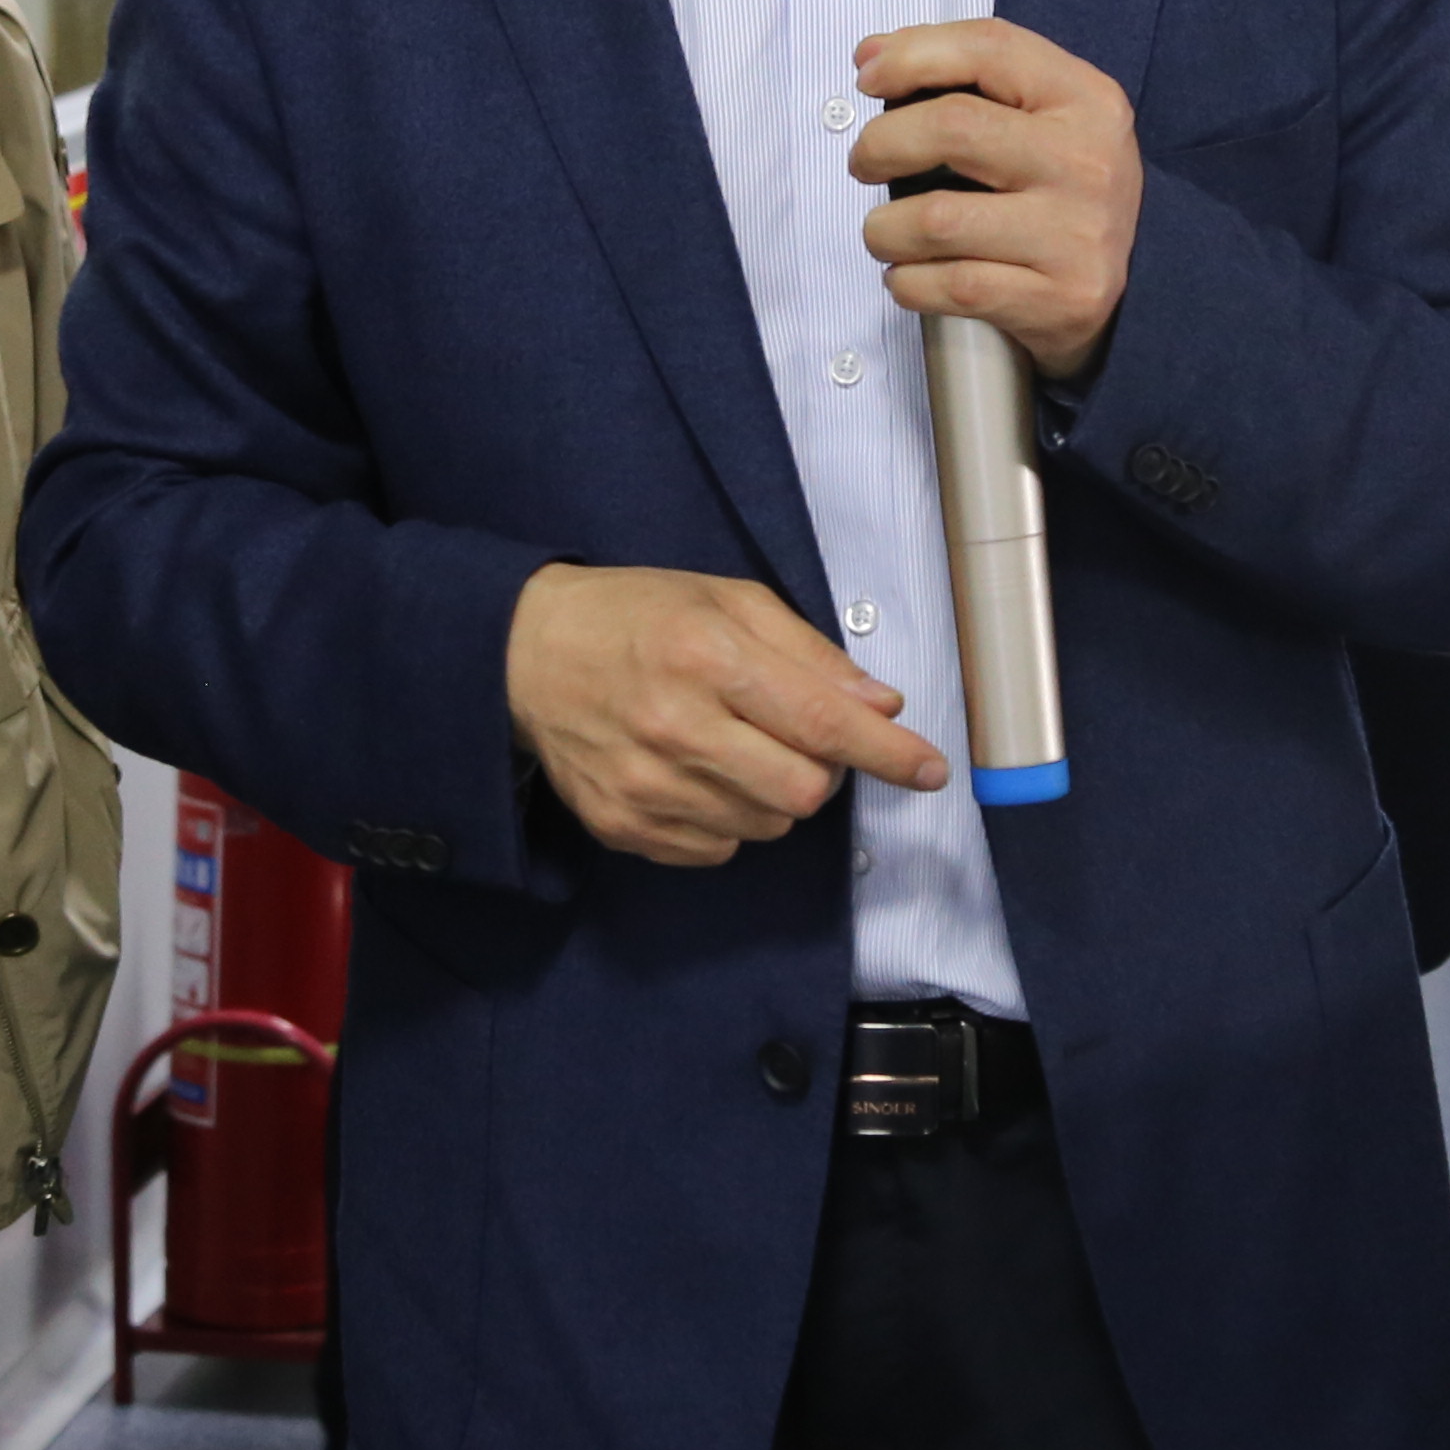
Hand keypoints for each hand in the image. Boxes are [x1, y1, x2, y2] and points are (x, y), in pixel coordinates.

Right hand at [506, 564, 947, 866]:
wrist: (519, 655)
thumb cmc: (633, 616)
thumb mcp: (725, 600)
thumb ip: (808, 652)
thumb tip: (880, 704)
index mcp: (708, 657)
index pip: (823, 721)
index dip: (888, 752)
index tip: (930, 769)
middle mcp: (676, 727)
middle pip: (803, 792)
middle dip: (822, 771)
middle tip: (796, 736)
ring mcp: (645, 786)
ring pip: (766, 827)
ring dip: (774, 795)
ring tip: (733, 747)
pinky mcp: (623, 826)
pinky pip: (717, 849)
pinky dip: (728, 820)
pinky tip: (697, 774)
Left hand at [852, 18, 1140, 384]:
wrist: (1138, 283)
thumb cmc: (1064, 189)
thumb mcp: (1044, 116)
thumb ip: (967, 75)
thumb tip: (873, 55)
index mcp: (1085, 99)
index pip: (989, 49)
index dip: (914, 55)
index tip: (869, 78)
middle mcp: (1087, 161)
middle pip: (953, 127)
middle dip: (881, 143)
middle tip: (866, 161)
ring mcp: (1077, 234)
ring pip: (937, 220)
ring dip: (883, 227)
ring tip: (885, 231)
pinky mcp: (1061, 299)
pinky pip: (949, 287)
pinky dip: (907, 281)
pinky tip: (910, 274)